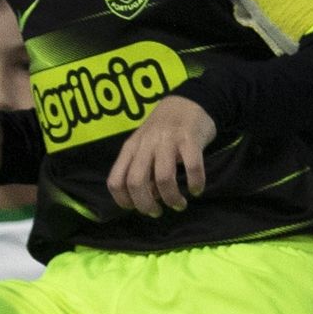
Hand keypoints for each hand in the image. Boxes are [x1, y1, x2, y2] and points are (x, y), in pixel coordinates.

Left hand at [107, 95, 214, 217]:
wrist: (189, 101)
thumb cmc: (164, 129)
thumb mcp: (144, 146)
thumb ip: (142, 170)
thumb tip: (147, 198)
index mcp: (131, 148)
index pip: (115, 180)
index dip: (123, 200)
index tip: (136, 208)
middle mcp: (146, 144)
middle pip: (136, 181)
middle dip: (146, 204)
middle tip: (157, 212)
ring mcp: (168, 140)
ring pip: (163, 178)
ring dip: (171, 198)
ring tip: (179, 204)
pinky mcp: (190, 139)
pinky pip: (192, 167)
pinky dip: (195, 183)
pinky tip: (197, 190)